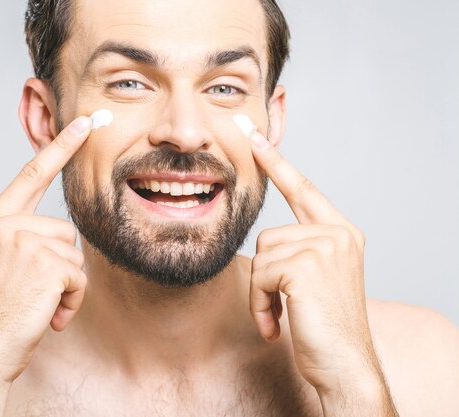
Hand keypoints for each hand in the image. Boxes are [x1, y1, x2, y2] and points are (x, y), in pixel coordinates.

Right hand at [0, 116, 91, 383]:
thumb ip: (16, 237)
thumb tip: (50, 229)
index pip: (32, 174)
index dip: (61, 146)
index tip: (85, 122)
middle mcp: (5, 224)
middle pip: (65, 231)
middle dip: (61, 267)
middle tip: (34, 293)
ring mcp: (22, 241)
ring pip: (74, 255)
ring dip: (66, 286)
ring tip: (39, 304)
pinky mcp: (44, 263)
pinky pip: (78, 277)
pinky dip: (71, 301)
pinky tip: (48, 315)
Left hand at [248, 132, 391, 408]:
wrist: (344, 366)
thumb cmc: (324, 328)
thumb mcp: (315, 281)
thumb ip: (298, 252)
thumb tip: (267, 242)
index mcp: (340, 233)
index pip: (304, 189)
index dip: (277, 163)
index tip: (255, 136)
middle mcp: (337, 234)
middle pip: (268, 235)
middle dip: (265, 276)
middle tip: (280, 307)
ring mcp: (325, 247)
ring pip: (261, 256)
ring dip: (262, 293)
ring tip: (282, 315)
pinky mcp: (307, 264)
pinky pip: (261, 274)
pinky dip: (260, 304)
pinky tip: (276, 325)